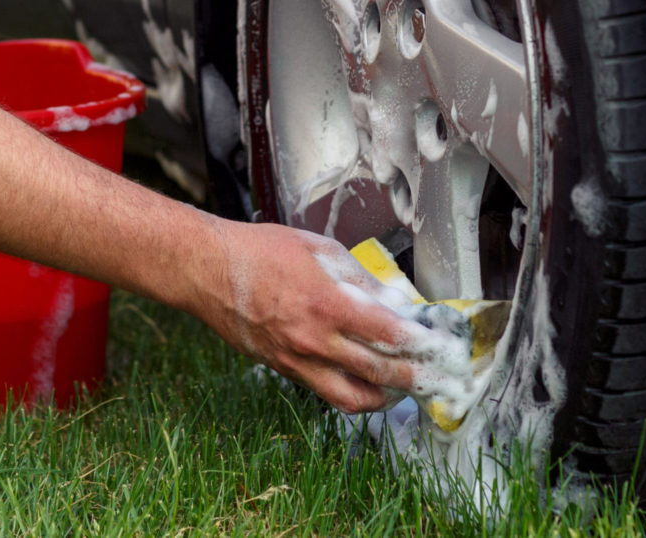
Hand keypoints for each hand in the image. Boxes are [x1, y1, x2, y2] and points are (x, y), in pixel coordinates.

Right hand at [195, 220, 420, 412]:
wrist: (208, 270)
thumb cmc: (259, 252)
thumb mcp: (319, 248)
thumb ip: (360, 277)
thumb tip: (393, 300)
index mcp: (328, 304)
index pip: (390, 335)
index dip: (421, 343)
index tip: (437, 343)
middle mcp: (315, 340)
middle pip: (380, 372)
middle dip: (414, 377)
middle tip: (433, 373)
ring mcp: (298, 361)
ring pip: (354, 397)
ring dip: (385, 396)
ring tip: (402, 386)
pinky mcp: (284, 369)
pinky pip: (326, 393)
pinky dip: (352, 392)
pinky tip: (365, 382)